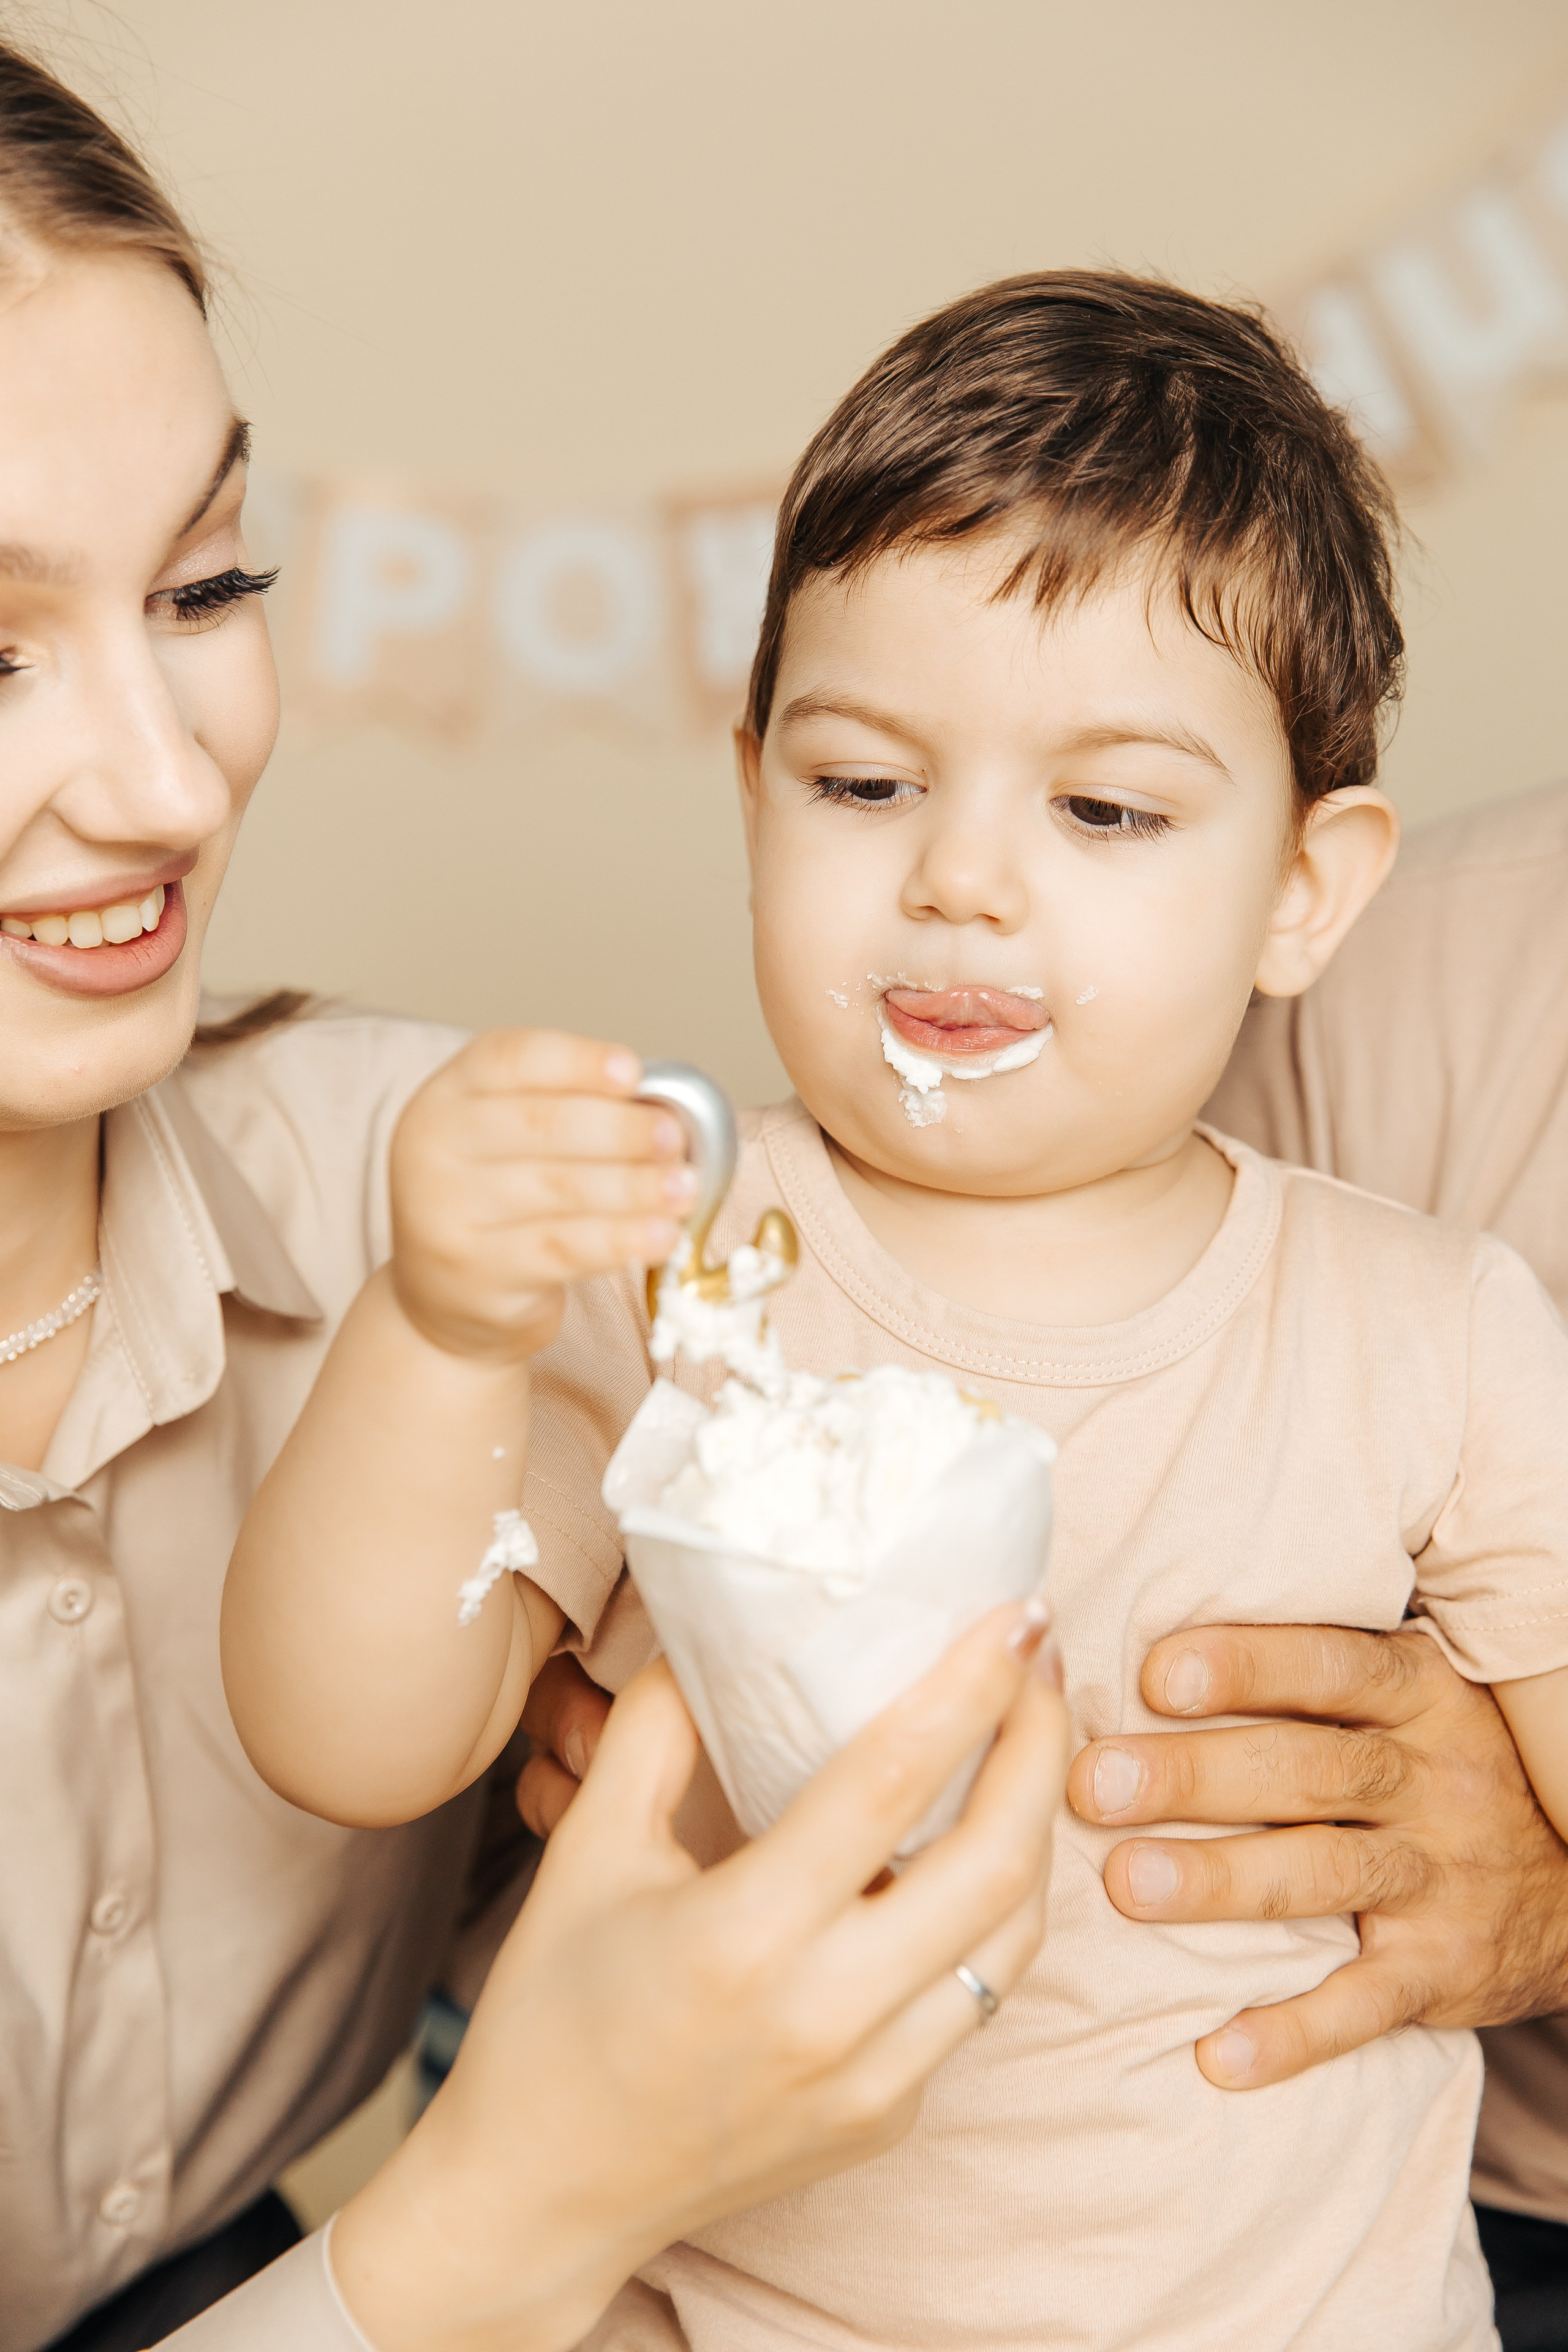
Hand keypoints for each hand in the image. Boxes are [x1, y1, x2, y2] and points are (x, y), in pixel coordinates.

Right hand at [333, 1602, 1068, 2351]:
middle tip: (1040, 1661)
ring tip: (1022, 1741)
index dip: (970, 1688)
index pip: (891, 1784)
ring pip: (1012, 1938)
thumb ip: (656, 1730)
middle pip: (994, 1862)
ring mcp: (871, 2080)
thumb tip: (719, 1628)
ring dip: (1033, 1829)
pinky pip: (974, 1998)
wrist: (541, 2196)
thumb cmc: (550, 2015)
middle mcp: (826, 2016)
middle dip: (1038, 1746)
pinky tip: (972, 1848)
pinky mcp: (888, 2117)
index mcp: (743, 1937)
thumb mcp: (587, 1853)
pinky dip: (993, 1915)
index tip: (1017, 1614)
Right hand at [388, 1030, 696, 1361]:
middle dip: (621, 1129)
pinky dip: (622, 1239)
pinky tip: (662, 1235)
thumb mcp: (510, 1139)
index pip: (511, 1058)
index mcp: (451, 1091)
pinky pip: (564, 1248)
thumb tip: (662, 1114)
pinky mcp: (476, 1271)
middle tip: (674, 1139)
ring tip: (684, 1189)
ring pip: (560, 1188)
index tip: (633, 1072)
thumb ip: (569, 1110)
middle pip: (541, 1123)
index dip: (577, 1061)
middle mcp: (436, 1144)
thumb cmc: (496, 1200)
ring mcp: (447, 1211)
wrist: (440, 1295)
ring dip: (635, 1187)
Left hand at [1067, 1623, 1567, 2090]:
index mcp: (1419, 1693)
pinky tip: (1217, 2054)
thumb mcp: (1401, 1699)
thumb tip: (1141, 1647)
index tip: (1155, 1674)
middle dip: (1197, 1775)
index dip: (1247, 1665)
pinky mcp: (1444, 1971)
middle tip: (1096, 1783)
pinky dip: (1293, 2034)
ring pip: (1324, 1874)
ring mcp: (1442, 1877)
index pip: (1331, 1664)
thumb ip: (1303, 1671)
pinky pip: (1365, 2006)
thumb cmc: (1436, 1763)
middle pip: (1307, 1769)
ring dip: (1222, 1881)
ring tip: (1127, 1885)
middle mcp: (1434, 1779)